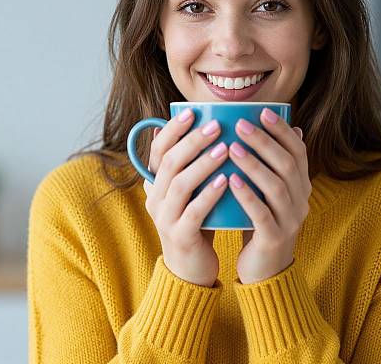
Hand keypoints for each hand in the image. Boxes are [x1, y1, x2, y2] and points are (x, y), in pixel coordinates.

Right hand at [144, 109, 228, 286]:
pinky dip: (209, 194)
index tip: (192, 112)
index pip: (157, 150)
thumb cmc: (195, 219)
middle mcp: (154, 198)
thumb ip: (189, 164)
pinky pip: (193, 212)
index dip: (173, 130)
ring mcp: (164, 218)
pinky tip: (225, 180)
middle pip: (169, 162)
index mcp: (155, 184)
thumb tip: (195, 133)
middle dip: (192, 141)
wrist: (190, 267)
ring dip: (202, 164)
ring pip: (180, 184)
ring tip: (224, 148)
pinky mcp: (180, 237)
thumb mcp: (188, 190)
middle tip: (215, 125)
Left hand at [228, 108, 310, 283]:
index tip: (263, 111)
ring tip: (232, 147)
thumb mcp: (271, 192)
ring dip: (254, 164)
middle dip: (264, 141)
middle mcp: (301, 200)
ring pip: (276, 187)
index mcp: (301, 186)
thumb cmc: (263, 222)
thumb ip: (275, 165)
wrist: (266, 269)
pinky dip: (247, 195)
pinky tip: (231, 180)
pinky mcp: (274, 238)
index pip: (298, 151)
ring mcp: (290, 220)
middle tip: (241, 124)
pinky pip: (262, 214)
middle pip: (287, 164)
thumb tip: (290, 128)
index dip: (282, 130)